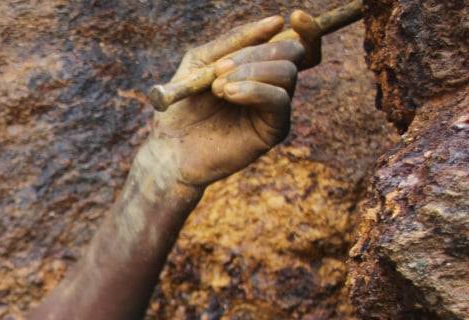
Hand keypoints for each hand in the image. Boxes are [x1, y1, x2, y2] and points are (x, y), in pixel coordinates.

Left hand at [147, 11, 322, 188]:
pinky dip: (254, 90)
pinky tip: (229, 94)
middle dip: (257, 53)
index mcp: (258, 66)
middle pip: (292, 53)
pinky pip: (279, 100)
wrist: (170, 148)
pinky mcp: (273, 130)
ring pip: (287, 73)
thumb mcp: (202, 62)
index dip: (305, 28)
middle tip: (219, 69)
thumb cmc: (182, 105)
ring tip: (217, 87)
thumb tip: (277, 21)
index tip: (296, 16)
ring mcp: (274, 108)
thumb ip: (235, 41)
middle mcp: (272, 85)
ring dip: (250, 72)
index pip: (295, 42)